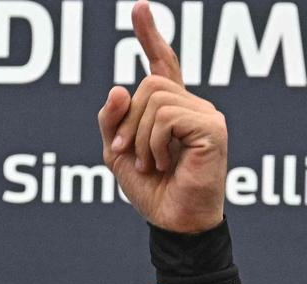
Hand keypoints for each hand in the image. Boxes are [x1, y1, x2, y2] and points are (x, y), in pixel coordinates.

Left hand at [98, 0, 225, 232]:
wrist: (171, 221)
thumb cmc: (149, 189)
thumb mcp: (116, 152)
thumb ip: (112, 120)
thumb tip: (119, 87)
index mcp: (169, 108)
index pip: (161, 64)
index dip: (149, 35)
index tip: (138, 7)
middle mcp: (192, 105)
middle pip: (147, 85)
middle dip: (125, 122)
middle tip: (125, 153)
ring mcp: (206, 114)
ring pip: (154, 99)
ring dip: (138, 137)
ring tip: (151, 163)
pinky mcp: (212, 128)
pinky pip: (166, 117)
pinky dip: (153, 143)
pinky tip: (164, 163)